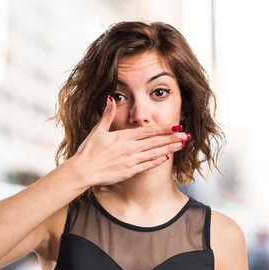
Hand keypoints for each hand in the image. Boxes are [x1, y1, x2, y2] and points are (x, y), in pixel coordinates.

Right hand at [72, 96, 188, 185]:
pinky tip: (166, 157)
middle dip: (172, 138)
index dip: (163, 128)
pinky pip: (147, 165)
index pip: (148, 131)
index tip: (175, 125)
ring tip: (181, 145)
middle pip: (155, 141)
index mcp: (123, 137)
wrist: (83, 171)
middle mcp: (130, 148)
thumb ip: (107, 114)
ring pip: (154, 153)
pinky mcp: (129, 172)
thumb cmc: (88, 151)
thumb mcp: (97, 130)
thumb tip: (110, 98)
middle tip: (186, 135)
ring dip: (169, 148)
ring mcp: (131, 161)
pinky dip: (157, 161)